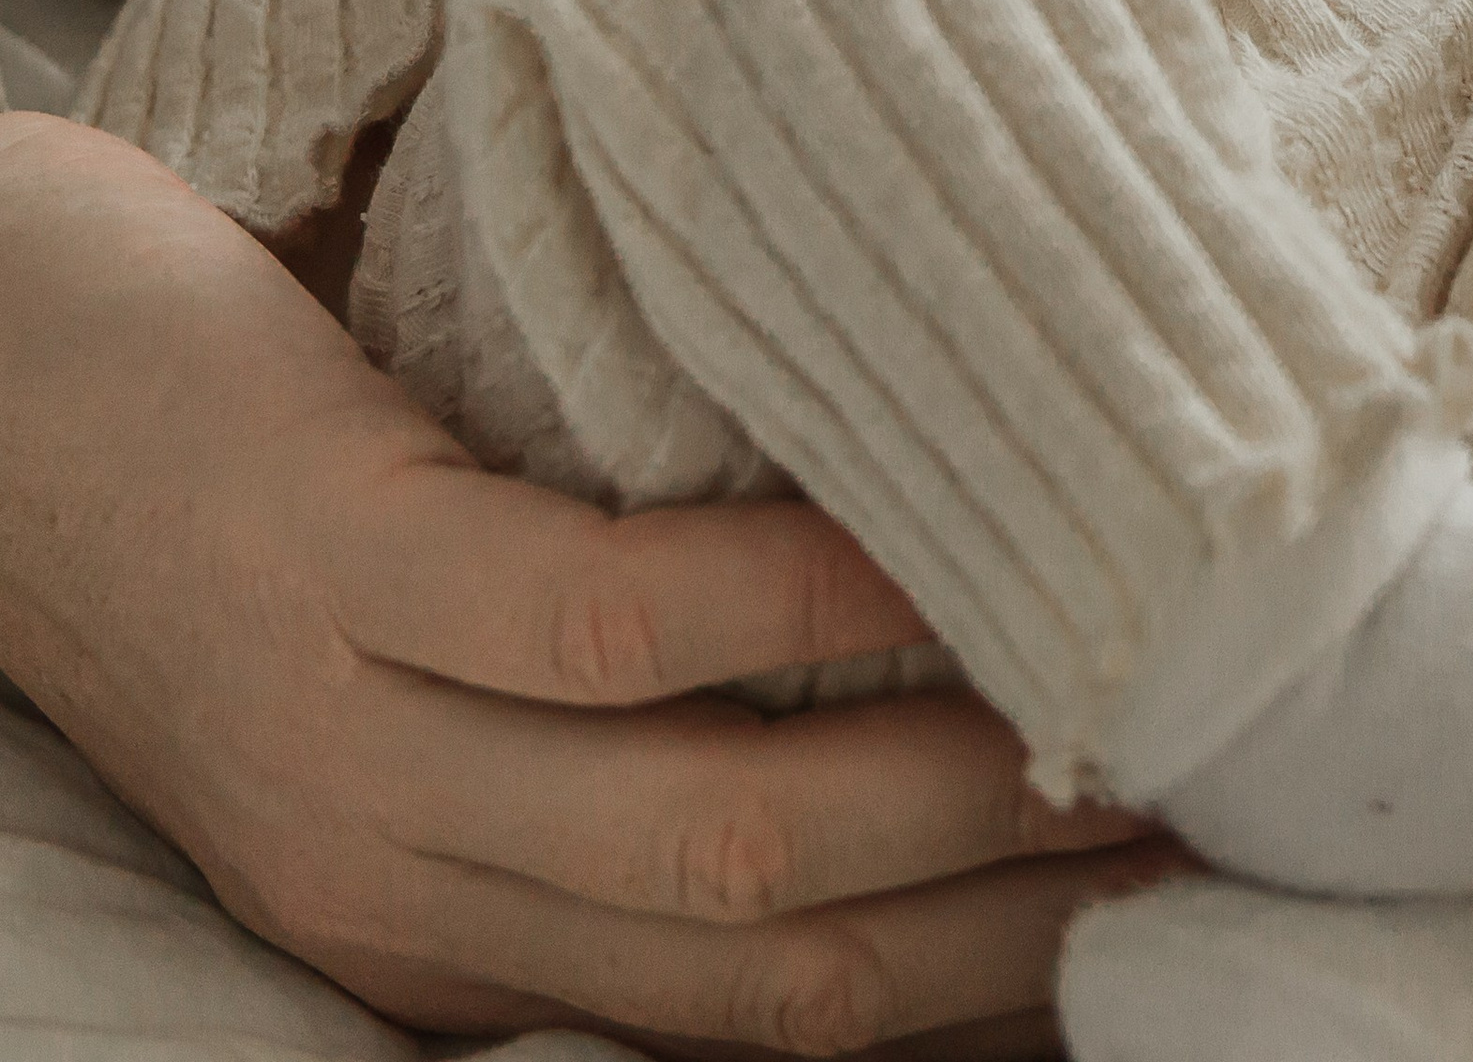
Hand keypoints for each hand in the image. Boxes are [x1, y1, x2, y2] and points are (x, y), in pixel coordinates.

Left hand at [0, 119, 1167, 1053]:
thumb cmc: (252, 484)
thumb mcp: (420, 680)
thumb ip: (616, 732)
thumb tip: (917, 683)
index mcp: (443, 937)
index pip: (754, 1037)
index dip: (975, 996)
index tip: (1159, 910)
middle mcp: (400, 889)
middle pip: (764, 977)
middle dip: (1007, 924)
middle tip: (1203, 809)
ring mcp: (356, 736)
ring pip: (705, 838)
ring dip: (939, 787)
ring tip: (1108, 695)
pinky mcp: (335, 556)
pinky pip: (601, 620)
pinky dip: (789, 603)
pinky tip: (922, 539)